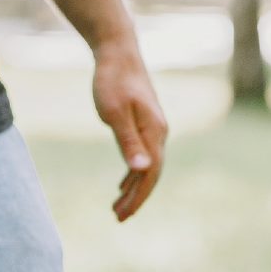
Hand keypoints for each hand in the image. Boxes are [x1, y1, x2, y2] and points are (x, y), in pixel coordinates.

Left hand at [92, 40, 166, 220]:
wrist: (118, 53)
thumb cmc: (112, 81)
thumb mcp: (114, 113)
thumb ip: (127, 141)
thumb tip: (142, 169)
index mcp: (154, 132)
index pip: (150, 173)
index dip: (138, 197)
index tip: (123, 216)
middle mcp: (158, 132)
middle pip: (151, 174)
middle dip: (136, 198)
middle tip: (118, 218)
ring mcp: (152, 128)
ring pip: (146, 166)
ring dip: (133, 188)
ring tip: (116, 208)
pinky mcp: (143, 123)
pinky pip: (142, 156)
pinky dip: (132, 173)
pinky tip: (121, 184)